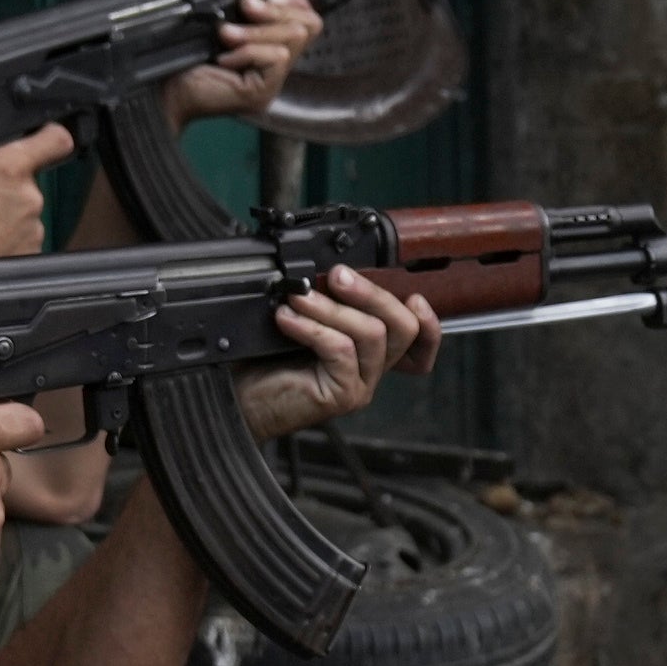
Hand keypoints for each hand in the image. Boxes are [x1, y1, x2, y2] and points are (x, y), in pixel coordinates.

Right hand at [0, 120, 73, 267]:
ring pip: (23, 214)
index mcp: (9, 166)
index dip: (49, 139)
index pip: (56, 140)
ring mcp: (34, 228)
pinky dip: (7, 242)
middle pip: (28, 183)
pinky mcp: (32, 255)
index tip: (39, 143)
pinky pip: (22, 240)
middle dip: (6, 189)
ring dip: (5, 217)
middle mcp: (30, 195)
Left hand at [163, 0, 321, 125]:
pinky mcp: (262, 93)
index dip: (293, 1)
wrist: (162, 91)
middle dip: (277, 11)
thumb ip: (243, 14)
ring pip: (292, 39)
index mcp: (268, 47)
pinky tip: (224, 57)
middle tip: (245, 7)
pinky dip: (248, 51)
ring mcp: (271, 83)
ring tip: (226, 35)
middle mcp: (275, 67)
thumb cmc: (182, 60)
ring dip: (256, 31)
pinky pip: (275, 58)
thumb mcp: (220, 25)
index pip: (308, 19)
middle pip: (309, 26)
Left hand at [234, 266, 441, 440]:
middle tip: (338, 275)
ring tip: (297, 298)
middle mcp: (371, 369)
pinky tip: (286, 319)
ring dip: (333, 308)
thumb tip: (332, 266)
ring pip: (373, 334)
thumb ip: (326, 299)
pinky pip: (341, 349)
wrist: (237, 399)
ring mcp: (360, 384)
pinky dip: (313, 327)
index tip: (414, 296)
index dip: (429, 322)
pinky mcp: (344, 395)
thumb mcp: (302, 320)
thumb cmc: (263, 361)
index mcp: (368, 351)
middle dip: (373, 293)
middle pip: (403, 328)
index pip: (419, 342)